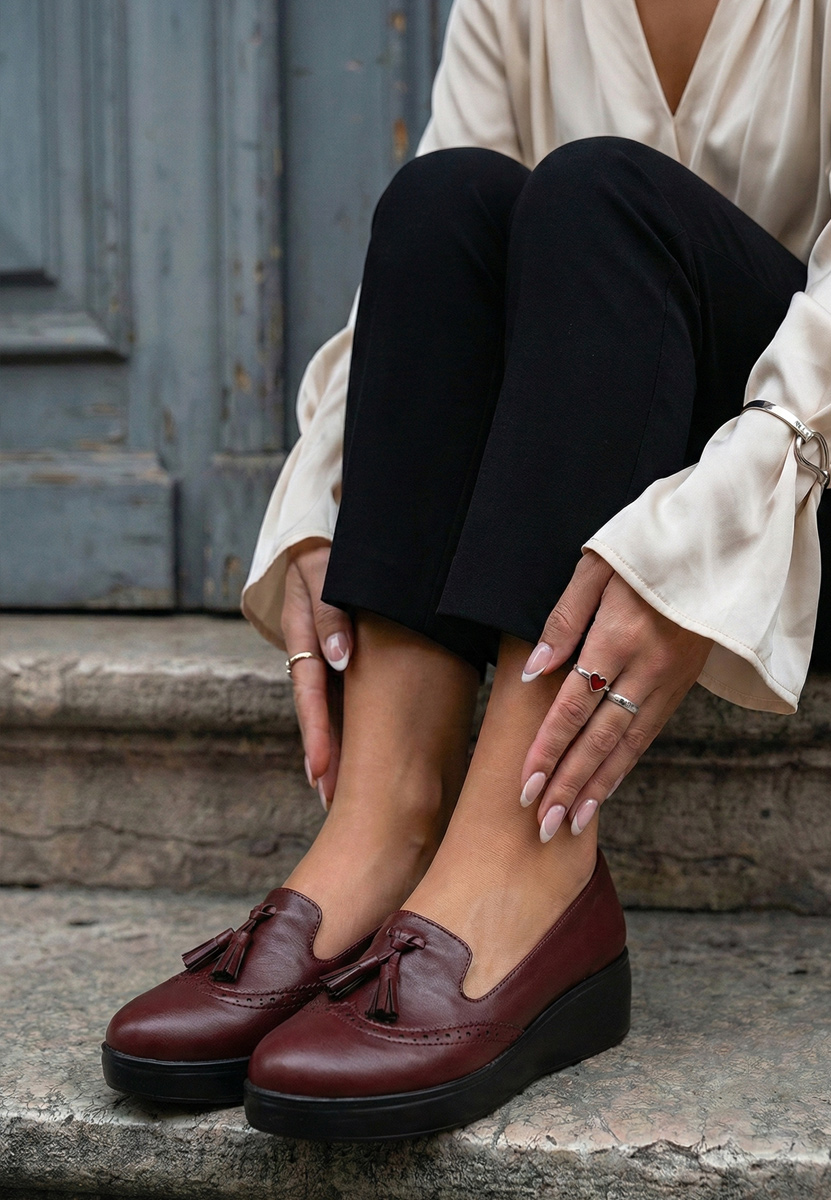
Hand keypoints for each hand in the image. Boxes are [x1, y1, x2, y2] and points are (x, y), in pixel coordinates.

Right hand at [282, 538, 353, 808]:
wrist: (329, 542)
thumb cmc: (331, 555)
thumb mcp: (323, 574)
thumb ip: (330, 614)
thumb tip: (341, 659)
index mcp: (304, 637)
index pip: (310, 694)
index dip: (317, 734)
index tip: (319, 771)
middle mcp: (314, 655)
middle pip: (319, 715)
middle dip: (325, 758)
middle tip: (331, 801)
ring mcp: (329, 659)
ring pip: (335, 711)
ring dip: (339, 750)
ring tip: (343, 794)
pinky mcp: (347, 659)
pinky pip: (351, 696)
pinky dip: (355, 727)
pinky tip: (367, 755)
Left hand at [519, 551, 711, 838]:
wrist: (717, 548)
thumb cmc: (646, 550)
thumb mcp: (598, 567)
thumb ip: (564, 619)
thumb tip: (534, 670)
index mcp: (619, 636)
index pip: (575, 706)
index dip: (549, 748)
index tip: (526, 784)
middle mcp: (646, 667)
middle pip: (599, 738)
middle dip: (568, 784)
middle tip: (543, 824)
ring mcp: (667, 681)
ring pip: (626, 745)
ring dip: (596, 787)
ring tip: (570, 823)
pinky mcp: (680, 686)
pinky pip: (647, 735)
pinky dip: (623, 767)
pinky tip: (604, 791)